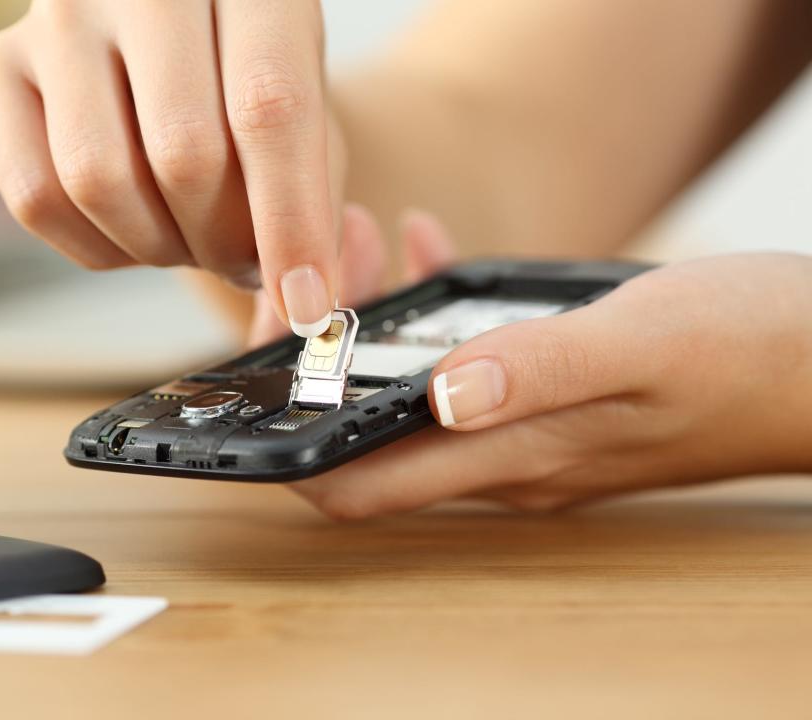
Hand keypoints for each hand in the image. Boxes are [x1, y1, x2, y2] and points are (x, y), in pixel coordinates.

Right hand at [0, 0, 343, 335]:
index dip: (291, 221)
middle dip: (224, 243)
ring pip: (99, 180)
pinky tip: (135, 228)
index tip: (306, 301)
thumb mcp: (312, 119)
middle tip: (243, 259)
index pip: (269, 107)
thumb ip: (319, 201)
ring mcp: (60, 18)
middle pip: (182, 154)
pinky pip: (36, 197)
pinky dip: (99, 247)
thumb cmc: (252, 82)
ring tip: (191, 236)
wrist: (182, 39)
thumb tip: (301, 296)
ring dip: (159, 248)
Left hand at [287, 220, 811, 517]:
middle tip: (315, 272)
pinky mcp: (545, 399)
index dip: (289, 444)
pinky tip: (433, 255)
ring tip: (364, 241)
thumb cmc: (751, 353)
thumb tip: (440, 392)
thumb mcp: (641, 344)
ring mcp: (523, 431)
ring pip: (406, 394)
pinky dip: (430, 312)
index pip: (357, 486)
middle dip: (317, 361)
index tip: (266, 364)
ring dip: (370, 326)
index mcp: (513, 456)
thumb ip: (539, 368)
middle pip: (364, 436)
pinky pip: (459, 365)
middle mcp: (504, 458)